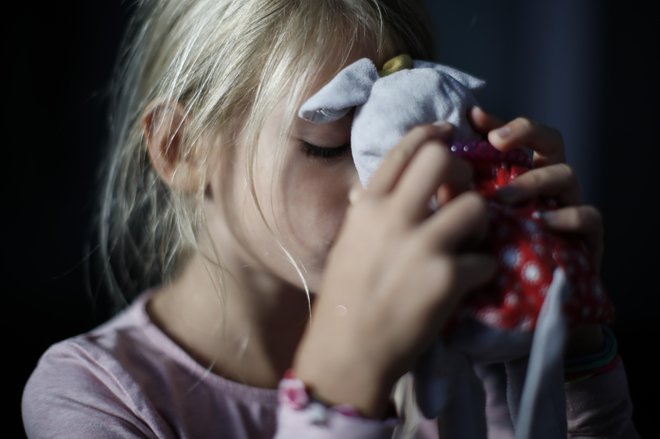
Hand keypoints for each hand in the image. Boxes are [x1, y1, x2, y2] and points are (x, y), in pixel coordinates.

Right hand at [293, 123, 496, 417]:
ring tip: (470, 243)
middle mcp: (393, 217)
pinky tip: (469, 281)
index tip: (448, 132)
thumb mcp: (348, 243)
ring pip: (475, 206)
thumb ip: (366, 213)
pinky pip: (486, 259)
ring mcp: (422, 246)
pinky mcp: (446, 278)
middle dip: (461, 173)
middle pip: (442, 161)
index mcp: (368, 207)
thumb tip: (369, 190)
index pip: (404, 150)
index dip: (432, 133)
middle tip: (461, 196)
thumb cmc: (345, 297)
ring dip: (480, 224)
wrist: (348, 349)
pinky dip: (483, 269)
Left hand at [468, 107, 604, 355]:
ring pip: (566, 173)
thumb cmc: (482, 264)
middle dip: (526, 132)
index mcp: (513, 178)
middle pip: (548, 141)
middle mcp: (543, 187)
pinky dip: (568, 216)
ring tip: (506, 197)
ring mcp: (566, 208)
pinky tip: (544, 222)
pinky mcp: (586, 239)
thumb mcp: (462, 227)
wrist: (515, 312)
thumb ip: (452, 198)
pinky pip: (589, 216)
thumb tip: (427, 168)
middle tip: (497, 142)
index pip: (511, 139)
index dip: (496, 123)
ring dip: (535, 180)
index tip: (473, 117)